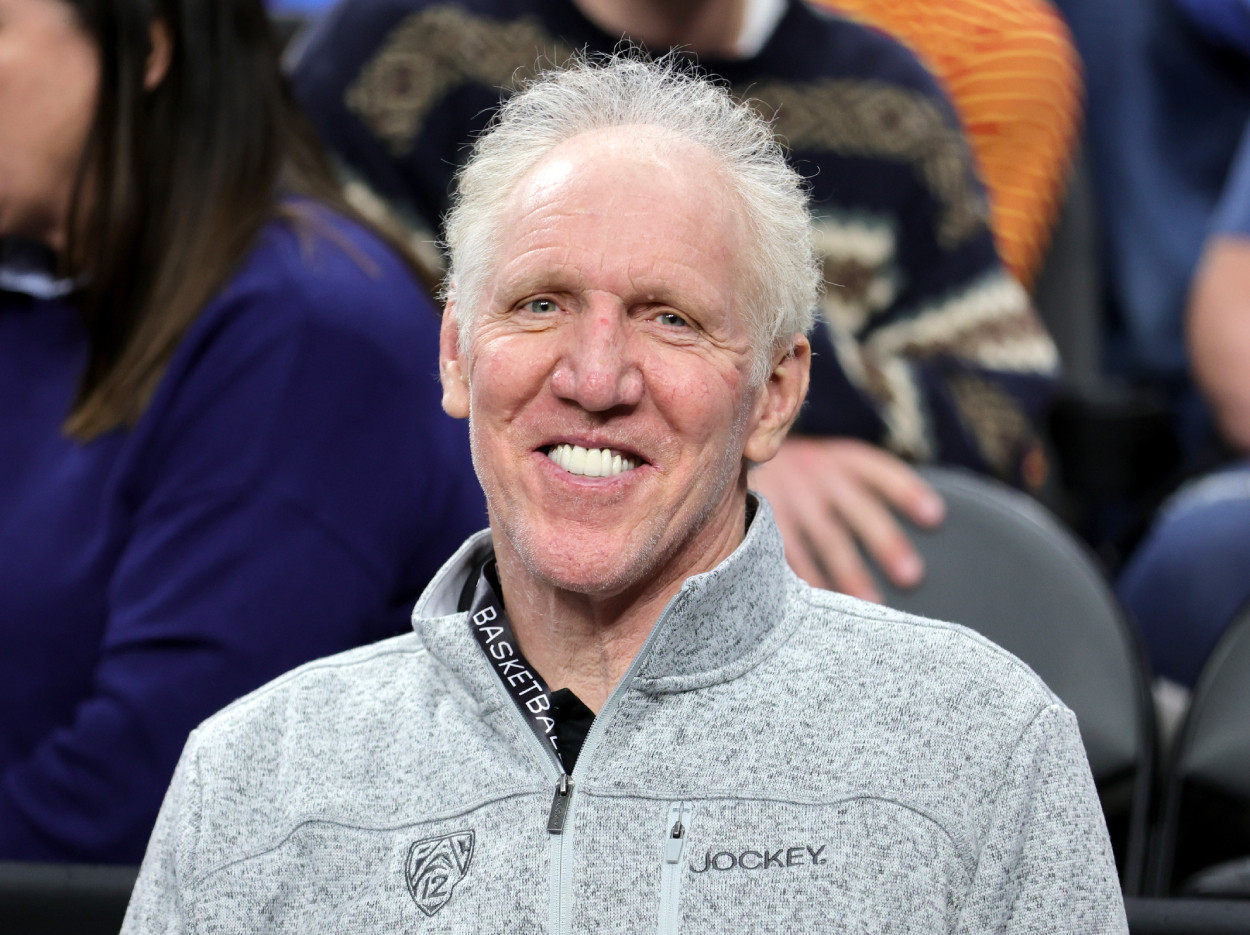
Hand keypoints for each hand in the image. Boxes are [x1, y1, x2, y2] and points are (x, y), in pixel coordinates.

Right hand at [749, 437, 944, 601]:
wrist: (722, 452)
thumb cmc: (790, 474)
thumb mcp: (821, 463)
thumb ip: (857, 487)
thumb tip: (923, 522)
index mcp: (835, 459)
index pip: (876, 469)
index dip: (906, 490)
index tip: (934, 516)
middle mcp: (813, 473)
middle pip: (857, 509)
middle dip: (886, 541)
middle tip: (911, 576)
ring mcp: (785, 496)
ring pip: (823, 538)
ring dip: (848, 573)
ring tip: (870, 605)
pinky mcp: (760, 519)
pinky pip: (786, 553)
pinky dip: (803, 577)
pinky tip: (816, 602)